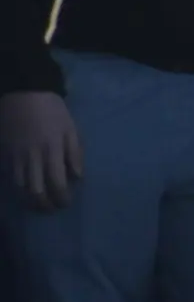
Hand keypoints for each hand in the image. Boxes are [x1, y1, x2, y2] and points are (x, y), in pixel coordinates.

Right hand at [0, 91, 82, 210]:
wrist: (22, 93)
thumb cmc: (51, 110)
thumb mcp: (70, 128)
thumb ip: (74, 153)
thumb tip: (78, 177)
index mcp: (52, 150)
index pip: (57, 183)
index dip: (61, 197)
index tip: (66, 204)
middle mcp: (32, 157)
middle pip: (36, 191)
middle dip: (44, 205)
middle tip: (52, 209)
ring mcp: (15, 157)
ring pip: (20, 188)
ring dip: (30, 201)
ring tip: (38, 206)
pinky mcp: (5, 154)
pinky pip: (10, 178)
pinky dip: (17, 190)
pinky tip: (24, 194)